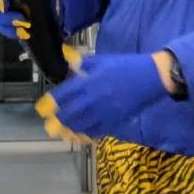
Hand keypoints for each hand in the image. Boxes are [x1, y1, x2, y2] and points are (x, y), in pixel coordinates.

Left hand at [49, 52, 165, 140]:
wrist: (151, 77)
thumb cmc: (126, 66)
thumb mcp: (102, 59)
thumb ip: (83, 63)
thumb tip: (68, 62)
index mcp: (89, 82)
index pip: (63, 95)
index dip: (50, 103)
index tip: (42, 108)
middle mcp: (93, 99)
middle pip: (69, 114)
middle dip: (57, 119)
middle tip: (51, 122)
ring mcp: (104, 113)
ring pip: (80, 126)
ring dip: (69, 129)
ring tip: (62, 131)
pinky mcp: (115, 121)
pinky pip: (96, 131)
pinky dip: (85, 134)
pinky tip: (80, 134)